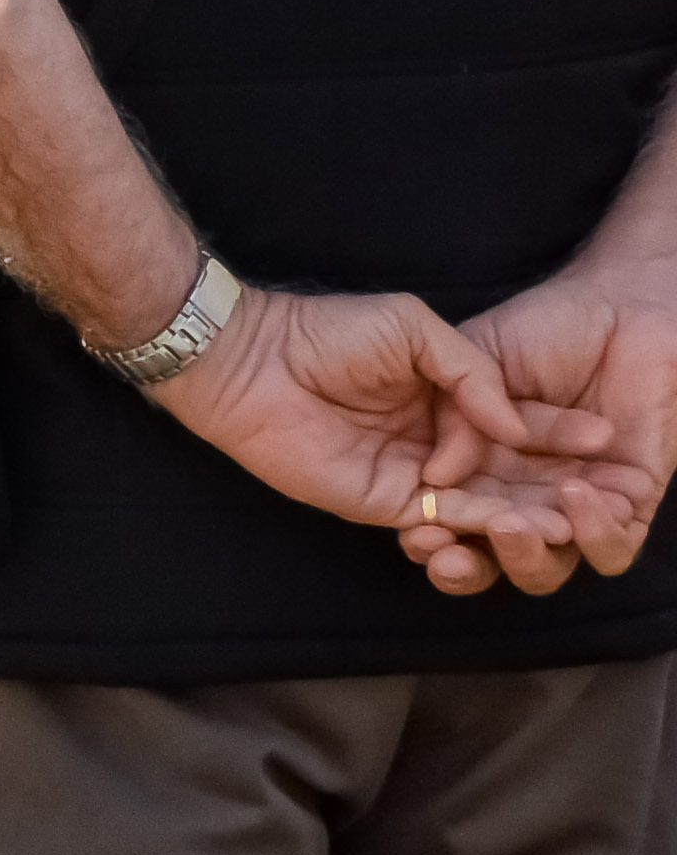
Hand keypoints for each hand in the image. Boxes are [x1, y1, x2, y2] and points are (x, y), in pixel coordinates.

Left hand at [149, 281, 596, 577]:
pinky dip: (477, 524)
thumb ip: (471, 373)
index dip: (559, 430)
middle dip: (554, 481)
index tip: (605, 437)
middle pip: (510, 470)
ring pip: (484, 504)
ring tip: (566, 515)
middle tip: (598, 490)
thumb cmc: (325, 333)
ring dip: (525, 512)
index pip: (518, 421)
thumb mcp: (414, 330)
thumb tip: (514, 423)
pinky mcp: (384, 502)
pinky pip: (442, 521)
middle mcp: (439, 441)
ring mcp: (414, 476)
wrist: (250, 359)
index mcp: (451, 398)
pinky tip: (513, 522)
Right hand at [446, 272, 676, 590]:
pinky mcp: (630, 499)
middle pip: (492, 558)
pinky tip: (573, 491)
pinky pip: (614, 547)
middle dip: (469, 568)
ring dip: (527, 557)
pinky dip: (593, 532)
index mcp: (478, 467)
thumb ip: (455, 416)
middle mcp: (524, 493)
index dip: (430, 541)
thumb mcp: (474, 362)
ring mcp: (576, 500)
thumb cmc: (541, 327)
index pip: (447, 521)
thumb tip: (437, 475)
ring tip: (512, 525)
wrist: (617, 307)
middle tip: (453, 557)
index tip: (418, 538)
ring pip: (550, 567)